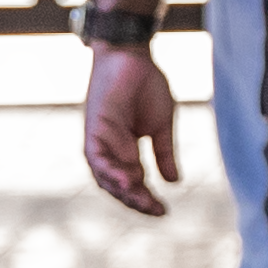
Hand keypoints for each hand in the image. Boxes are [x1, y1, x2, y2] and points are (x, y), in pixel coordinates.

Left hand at [84, 45, 180, 215]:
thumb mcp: (162, 126)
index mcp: (125, 150)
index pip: (134, 184)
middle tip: (157, 211)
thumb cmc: (146, 85)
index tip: (165, 211)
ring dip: (123, 192)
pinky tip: (126, 182)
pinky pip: (97, 159)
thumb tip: (174, 182)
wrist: (132, 55)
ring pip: (105, 178)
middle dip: (137, 201)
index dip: (147, 199)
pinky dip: (110, 172)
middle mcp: (110, 150)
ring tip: (143, 202)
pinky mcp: (93, 130)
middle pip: (118, 186)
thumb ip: (164, 154)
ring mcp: (100, 141)